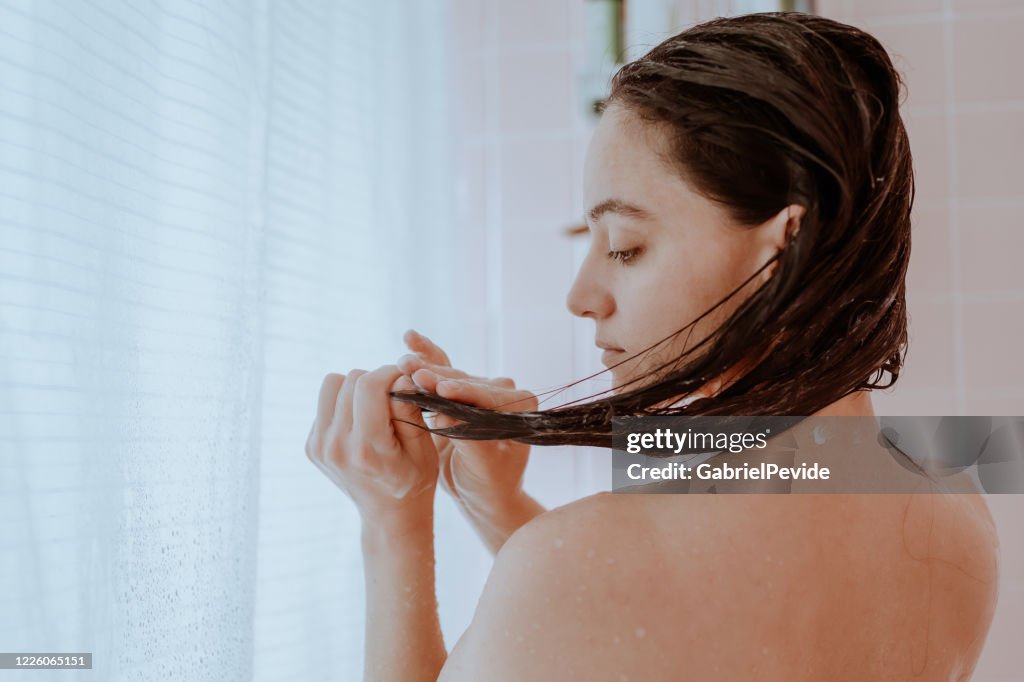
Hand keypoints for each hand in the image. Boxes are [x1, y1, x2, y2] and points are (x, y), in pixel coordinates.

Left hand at [304, 365, 438, 520]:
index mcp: (365, 448)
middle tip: (393, 396)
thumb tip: (400, 376)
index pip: (369, 385)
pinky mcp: (311, 445)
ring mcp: (319, 447)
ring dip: (356, 388)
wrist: (389, 514)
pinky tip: (361, 423)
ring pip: (332, 384)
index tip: (404, 380)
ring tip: (375, 407)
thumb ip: (409, 410)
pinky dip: (345, 404)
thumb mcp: (423, 448)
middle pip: (350, 380)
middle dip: (376, 380)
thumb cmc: (413, 479)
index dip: (390, 373)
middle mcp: (335, 446)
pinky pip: (325, 402)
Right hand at [397, 330, 536, 520]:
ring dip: (425, 367)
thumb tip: (446, 413)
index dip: (461, 392)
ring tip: (402, 362)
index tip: (438, 389)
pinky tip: (409, 339)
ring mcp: (482, 389)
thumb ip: (470, 440)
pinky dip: (427, 357)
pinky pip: (444, 371)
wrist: (484, 493)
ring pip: (451, 375)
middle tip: (410, 370)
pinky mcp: (463, 391)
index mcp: (521, 407)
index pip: (487, 397)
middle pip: (465, 382)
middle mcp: (505, 392)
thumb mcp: (483, 467)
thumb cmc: (490, 485)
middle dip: (437, 377)